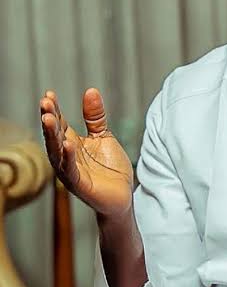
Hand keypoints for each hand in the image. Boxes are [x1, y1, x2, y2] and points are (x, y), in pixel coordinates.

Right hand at [40, 88, 133, 218]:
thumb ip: (96, 117)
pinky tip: (68, 144)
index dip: (54, 109)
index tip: (49, 94)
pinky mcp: (80, 184)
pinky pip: (71, 170)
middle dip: (49, 119)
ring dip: (52, 136)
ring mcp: (71, 171)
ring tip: (49, 118)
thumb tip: (90, 90)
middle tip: (45, 102)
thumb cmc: (110, 167)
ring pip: (57, 152)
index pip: (59, 124)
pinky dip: (68, 157)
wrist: (123, 196)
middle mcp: (67, 157)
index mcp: (71, 144)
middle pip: (54, 135)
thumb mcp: (104, 137)